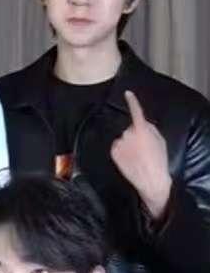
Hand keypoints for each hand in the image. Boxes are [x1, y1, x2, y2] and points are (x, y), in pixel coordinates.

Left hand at [110, 90, 171, 218]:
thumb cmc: (158, 160)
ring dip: (128, 144)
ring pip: (123, 139)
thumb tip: (142, 123)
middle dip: (135, 134)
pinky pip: (117, 147)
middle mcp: (128, 134)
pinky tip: (129, 160)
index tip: (127, 93)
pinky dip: (121, 151)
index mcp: (142, 129)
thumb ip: (150, 129)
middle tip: (143, 148)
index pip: (136, 112)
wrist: (150, 179)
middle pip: (130, 129)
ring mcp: (119, 144)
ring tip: (137, 156)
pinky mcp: (113, 152)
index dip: (132, 101)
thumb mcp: (159, 140)